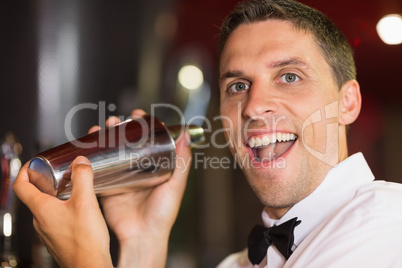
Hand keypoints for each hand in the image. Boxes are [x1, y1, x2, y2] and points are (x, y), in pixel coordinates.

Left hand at [13, 156, 112, 267]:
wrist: (89, 266)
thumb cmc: (85, 239)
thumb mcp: (86, 202)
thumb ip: (83, 178)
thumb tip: (79, 161)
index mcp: (41, 209)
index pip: (21, 186)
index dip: (25, 171)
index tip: (34, 164)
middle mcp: (40, 221)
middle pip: (34, 196)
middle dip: (45, 182)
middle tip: (59, 174)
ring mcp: (47, 232)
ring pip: (45, 209)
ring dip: (54, 197)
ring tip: (71, 191)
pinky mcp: (57, 240)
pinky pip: (54, 220)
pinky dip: (61, 209)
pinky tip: (78, 212)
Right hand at [89, 110, 191, 266]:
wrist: (142, 236)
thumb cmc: (162, 214)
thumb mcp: (175, 185)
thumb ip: (182, 163)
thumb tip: (187, 135)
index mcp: (155, 166)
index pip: (147, 139)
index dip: (141, 125)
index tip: (137, 114)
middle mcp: (137, 168)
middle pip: (126, 141)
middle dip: (119, 127)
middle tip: (114, 120)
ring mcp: (121, 176)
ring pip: (110, 151)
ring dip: (104, 137)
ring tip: (100, 128)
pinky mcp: (107, 186)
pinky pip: (97, 169)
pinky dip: (91, 156)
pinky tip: (87, 145)